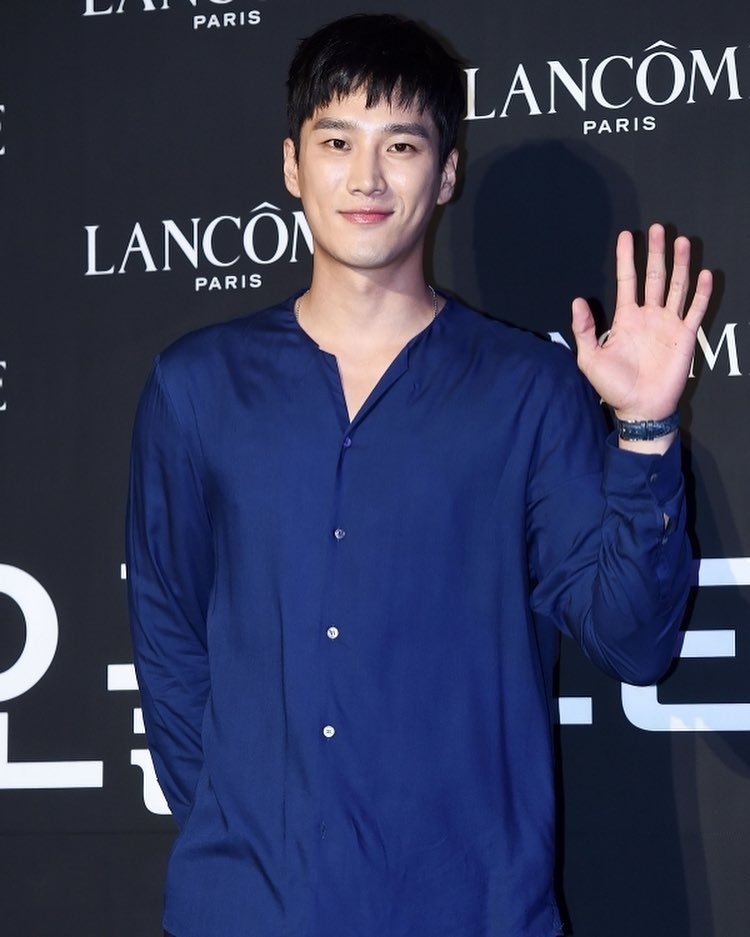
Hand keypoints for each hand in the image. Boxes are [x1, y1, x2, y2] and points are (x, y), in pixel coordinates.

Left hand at [571, 223, 712, 424]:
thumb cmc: (613, 387)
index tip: (626, 236)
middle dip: (656, 252)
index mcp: (626, 318)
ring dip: (680, 265)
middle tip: (659, 228)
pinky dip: (701, 293)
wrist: (639, 408)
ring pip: (676, 287)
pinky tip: (704, 274)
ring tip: (682, 241)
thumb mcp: (590, 358)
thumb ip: (584, 329)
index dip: (626, 259)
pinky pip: (695, 310)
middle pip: (653, 276)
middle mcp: (648, 316)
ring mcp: (668, 324)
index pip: (626, 281)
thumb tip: (577, 301)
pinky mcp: (685, 336)